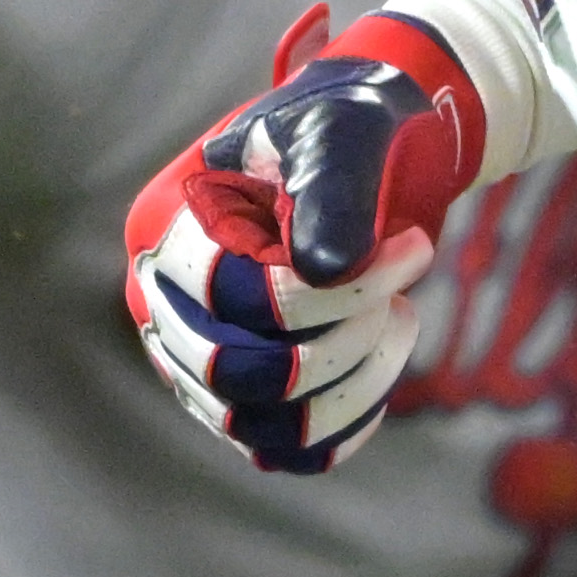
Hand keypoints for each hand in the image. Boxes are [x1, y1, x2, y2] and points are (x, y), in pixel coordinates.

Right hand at [124, 10, 486, 472]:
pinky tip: (381, 373)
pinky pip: (279, 447)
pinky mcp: (236, 396)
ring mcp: (192, 357)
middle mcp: (162, 302)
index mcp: (166, 228)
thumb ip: (329, 187)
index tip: (414, 247)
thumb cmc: (344, 129)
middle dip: (341, 341)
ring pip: (256, 422)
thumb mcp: (341, 130)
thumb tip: (324, 270)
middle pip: (236, 373)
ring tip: (396, 320)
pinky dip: (339, 427)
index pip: (232, 296)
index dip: (337, 291)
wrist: (361, 153)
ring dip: (350, 385)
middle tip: (397, 296)